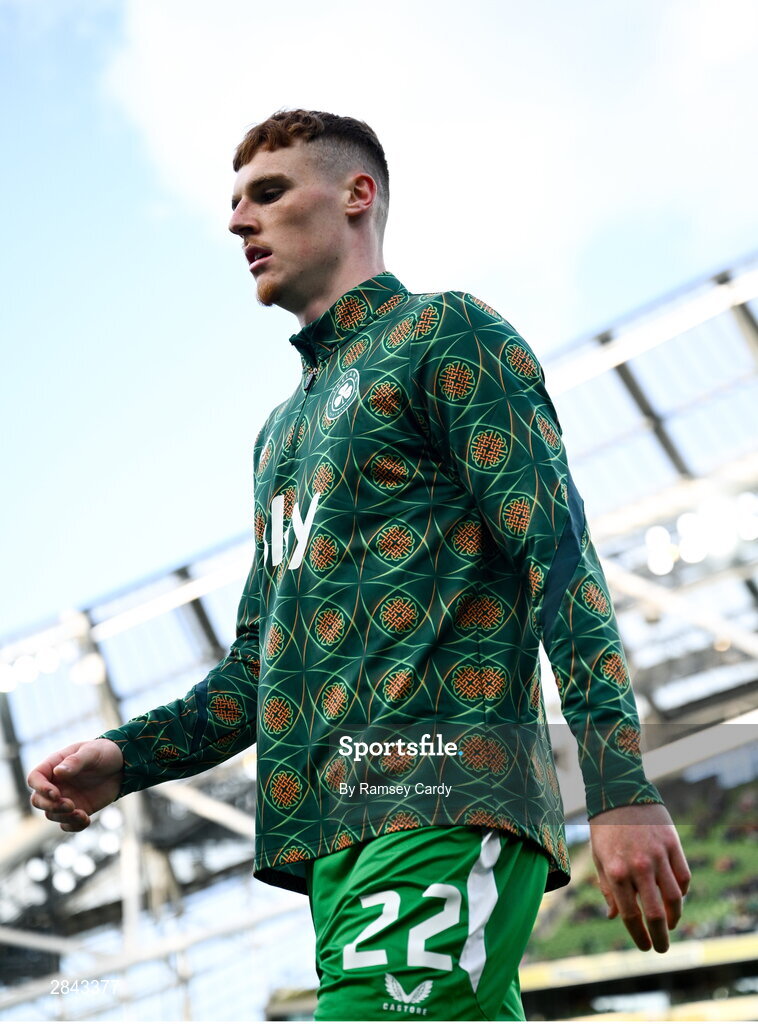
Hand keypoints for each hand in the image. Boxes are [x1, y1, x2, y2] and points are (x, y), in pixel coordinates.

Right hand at [27, 739, 123, 831]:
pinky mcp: (77, 810)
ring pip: (51, 814)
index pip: (35, 778)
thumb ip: (75, 761)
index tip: (55, 793)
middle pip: (37, 800)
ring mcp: (65, 798)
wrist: (122, 765)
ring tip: (81, 814)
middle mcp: (55, 784)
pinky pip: (67, 824)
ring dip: (63, 817)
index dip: (40, 788)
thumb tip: (58, 772)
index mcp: (54, 766)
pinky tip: (86, 820)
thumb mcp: (92, 752)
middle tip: (70, 805)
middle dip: (50, 806)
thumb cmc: (103, 752)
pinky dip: (73, 826)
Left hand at [589, 803, 690, 952]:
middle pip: (655, 913)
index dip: (639, 936)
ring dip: (674, 917)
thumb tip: (613, 917)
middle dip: (661, 936)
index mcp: (616, 871)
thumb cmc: (605, 828)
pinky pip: (683, 876)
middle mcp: (638, 866)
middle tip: (663, 947)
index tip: (645, 946)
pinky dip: (682, 891)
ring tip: (671, 924)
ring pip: (675, 898)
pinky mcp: (672, 844)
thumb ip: (608, 888)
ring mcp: (657, 855)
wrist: (618, 791)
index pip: (631, 915)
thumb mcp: (598, 857)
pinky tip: (676, 897)